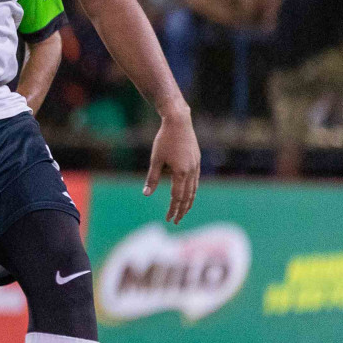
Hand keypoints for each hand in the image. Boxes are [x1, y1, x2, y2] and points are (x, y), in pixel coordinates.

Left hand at [144, 108, 199, 223]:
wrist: (179, 122)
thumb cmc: (164, 140)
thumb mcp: (155, 160)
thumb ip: (152, 178)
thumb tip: (146, 194)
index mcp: (181, 173)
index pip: (177, 197)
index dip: (173, 209)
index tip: (169, 219)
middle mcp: (191, 172)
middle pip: (188, 197)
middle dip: (182, 210)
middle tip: (176, 220)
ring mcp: (196, 166)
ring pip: (194, 189)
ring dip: (188, 202)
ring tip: (183, 211)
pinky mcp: (196, 160)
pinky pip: (195, 180)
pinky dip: (192, 190)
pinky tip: (187, 193)